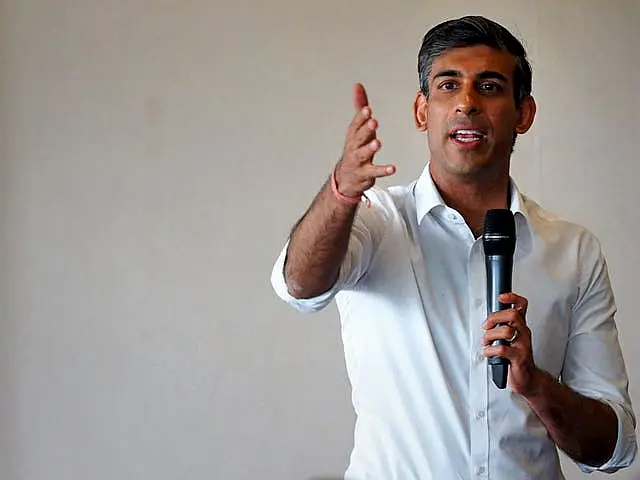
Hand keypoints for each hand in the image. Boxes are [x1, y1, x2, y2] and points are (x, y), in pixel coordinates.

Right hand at [334, 83, 395, 197]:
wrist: (346, 178)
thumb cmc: (354, 150)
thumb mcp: (357, 128)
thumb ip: (360, 107)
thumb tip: (358, 86)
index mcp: (353, 135)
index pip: (355, 124)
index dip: (361, 118)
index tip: (367, 110)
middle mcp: (353, 147)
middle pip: (358, 138)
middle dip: (364, 130)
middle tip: (373, 122)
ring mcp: (358, 161)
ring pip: (362, 154)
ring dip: (369, 148)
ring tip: (377, 143)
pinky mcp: (365, 174)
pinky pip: (374, 172)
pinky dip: (383, 170)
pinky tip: (392, 168)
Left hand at [482, 292, 542, 395]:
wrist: (528, 379)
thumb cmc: (515, 358)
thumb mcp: (509, 339)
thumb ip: (501, 327)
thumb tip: (487, 320)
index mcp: (520, 326)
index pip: (521, 305)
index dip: (512, 297)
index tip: (501, 297)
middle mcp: (524, 333)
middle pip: (512, 314)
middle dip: (494, 317)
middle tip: (486, 326)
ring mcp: (523, 345)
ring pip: (506, 331)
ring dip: (490, 335)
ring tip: (487, 342)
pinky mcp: (519, 358)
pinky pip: (502, 349)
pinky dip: (490, 350)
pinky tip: (488, 353)